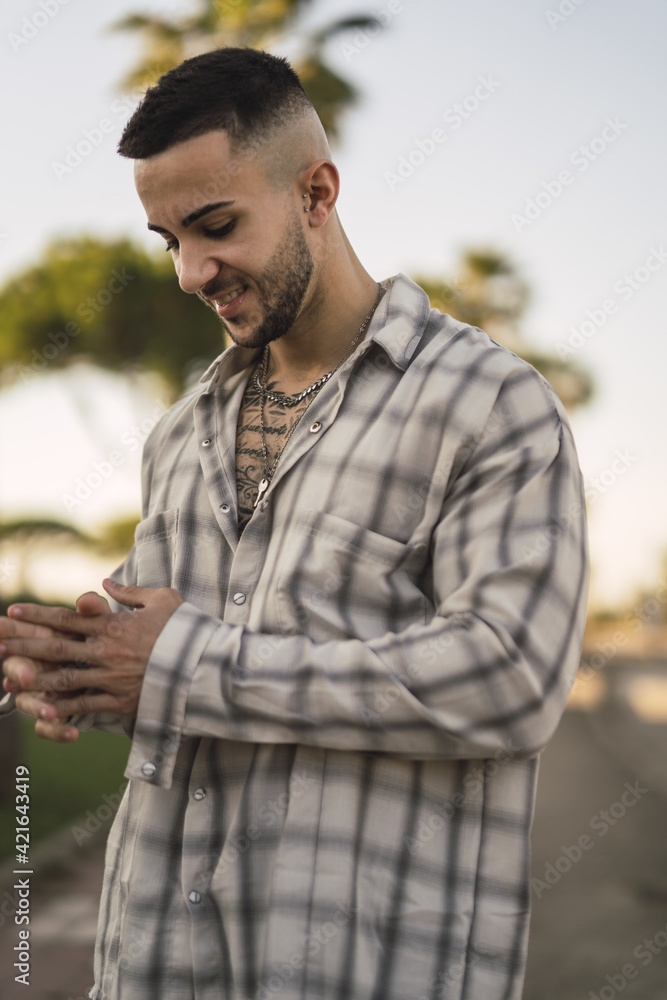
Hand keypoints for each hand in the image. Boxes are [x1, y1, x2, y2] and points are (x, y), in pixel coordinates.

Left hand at [0, 580, 183, 734]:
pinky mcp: (120, 701)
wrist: (206, 665)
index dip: (38, 616)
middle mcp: (106, 651)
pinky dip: (62, 709)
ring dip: (33, 677)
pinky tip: (41, 710)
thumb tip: (105, 582)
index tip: (13, 612)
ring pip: (63, 678)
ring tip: (10, 676)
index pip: (67, 618)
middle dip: (22, 645)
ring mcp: (111, 678)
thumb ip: (131, 592)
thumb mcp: (162, 600)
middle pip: (55, 647)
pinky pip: (85, 705)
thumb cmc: (186, 630)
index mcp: (114, 625)